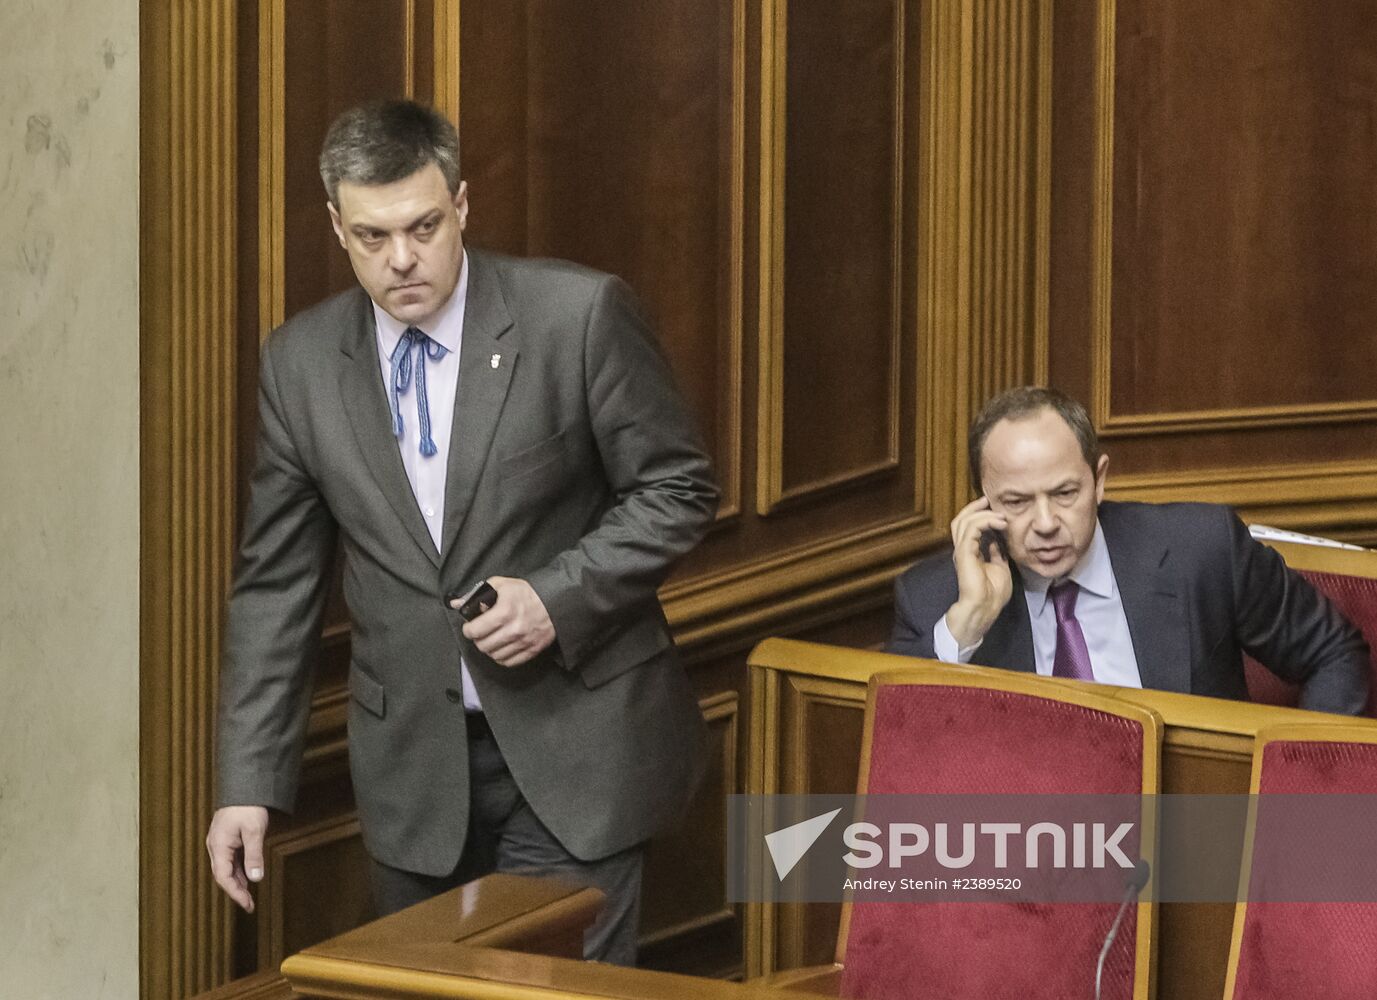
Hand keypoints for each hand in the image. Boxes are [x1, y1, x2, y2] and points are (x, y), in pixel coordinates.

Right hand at [206, 805, 268, 912]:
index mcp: (218, 846)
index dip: (235, 893)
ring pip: (227, 868)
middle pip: (223, 875)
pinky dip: (240, 869)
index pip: (223, 877)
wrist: (245, 785)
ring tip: (250, 895)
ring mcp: (220, 842)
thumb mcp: (254, 831)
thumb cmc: (248, 807)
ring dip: (238, 881)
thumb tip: (256, 879)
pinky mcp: (227, 838)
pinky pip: (231, 859)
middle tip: (250, 905)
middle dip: (236, 890)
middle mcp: (216, 846)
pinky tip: (249, 876)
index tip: (247, 905)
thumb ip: (254, 856)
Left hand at [460, 576, 555, 666]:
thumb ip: (478, 593)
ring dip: (489, 649)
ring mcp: (523, 642)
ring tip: (491, 640)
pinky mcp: (532, 650)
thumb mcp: (502, 585)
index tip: (470, 627)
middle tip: (480, 633)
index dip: (468, 630)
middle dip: (478, 639)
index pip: (475, 630)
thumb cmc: (527, 592)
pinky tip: (502, 647)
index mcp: (504, 611)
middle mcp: (513, 630)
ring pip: (494, 656)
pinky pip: (509, 662)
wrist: (557, 602)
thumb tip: (457, 604)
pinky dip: (501, 657)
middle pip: (483, 646)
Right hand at [946, 496, 1013, 647]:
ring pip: (965, 521)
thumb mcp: (1000, 568)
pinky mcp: (964, 553)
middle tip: (989, 500)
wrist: (984, 609)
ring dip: (984, 514)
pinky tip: (999, 523)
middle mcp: (962, 549)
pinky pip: (972, 529)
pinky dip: (985, 522)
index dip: (978, 515)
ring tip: (999, 514)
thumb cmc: (991, 595)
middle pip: (961, 520)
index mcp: (969, 553)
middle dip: (975, 508)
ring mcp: (962, 551)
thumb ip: (996, 554)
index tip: (993, 508)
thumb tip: (997, 543)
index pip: (968, 527)